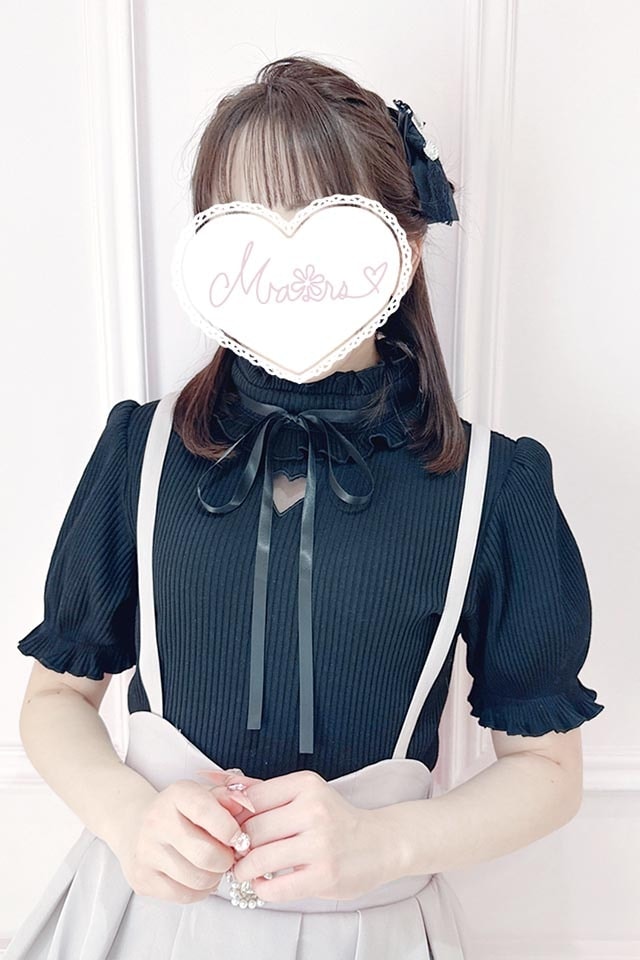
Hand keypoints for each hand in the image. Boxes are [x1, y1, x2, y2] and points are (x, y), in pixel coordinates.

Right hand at [110, 768, 263, 903]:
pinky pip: (184, 896)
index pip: (206, 811)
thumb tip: (247, 806)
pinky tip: (199, 877)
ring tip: (213, 866)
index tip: (238, 837)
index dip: (229, 828)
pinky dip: (200, 891)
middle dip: (226, 860)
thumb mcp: (204, 794)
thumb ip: (229, 798)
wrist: (135, 825)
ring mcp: (146, 852)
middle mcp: (156, 821)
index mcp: (176, 794)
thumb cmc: (181, 811)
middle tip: (228, 856)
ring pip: (198, 879)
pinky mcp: (142, 879)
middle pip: (206, 855)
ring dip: (215, 877)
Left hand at [230, 770, 406, 902]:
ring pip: (259, 858)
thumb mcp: (305, 793)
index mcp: (306, 785)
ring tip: (245, 870)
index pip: (251, 798)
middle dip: (237, 845)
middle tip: (235, 852)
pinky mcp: (324, 875)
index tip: (231, 828)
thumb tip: (222, 783)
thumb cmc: (337, 819)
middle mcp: (313, 810)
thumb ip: (265, 791)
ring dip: (244, 869)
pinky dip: (261, 888)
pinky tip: (264, 883)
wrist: (380, 843)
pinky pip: (276, 887)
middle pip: (251, 830)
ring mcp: (320, 844)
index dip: (234, 817)